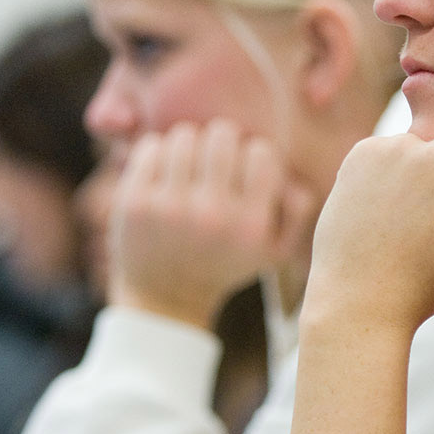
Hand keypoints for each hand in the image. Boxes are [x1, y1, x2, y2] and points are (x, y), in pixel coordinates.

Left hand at [108, 119, 314, 327]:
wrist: (165, 298)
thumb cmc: (225, 265)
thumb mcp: (275, 252)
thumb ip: (298, 211)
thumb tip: (292, 176)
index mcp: (249, 226)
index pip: (261, 152)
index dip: (254, 155)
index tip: (244, 171)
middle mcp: (211, 214)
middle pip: (222, 135)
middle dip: (222, 142)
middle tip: (216, 161)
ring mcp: (168, 206)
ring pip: (185, 135)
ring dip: (190, 145)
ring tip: (190, 166)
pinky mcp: (134, 201)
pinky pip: (150, 146)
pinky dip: (159, 152)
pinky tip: (166, 173)